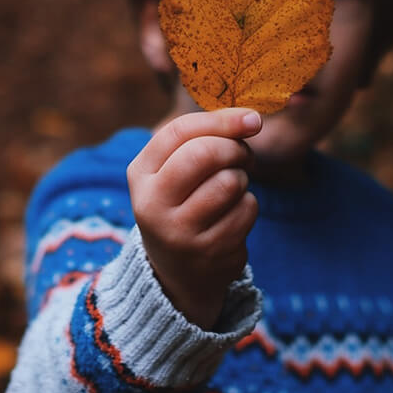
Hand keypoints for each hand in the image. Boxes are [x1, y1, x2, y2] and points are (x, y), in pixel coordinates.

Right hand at [127, 108, 261, 329]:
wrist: (178, 273)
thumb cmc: (182, 204)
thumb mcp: (173, 171)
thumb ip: (203, 139)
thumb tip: (251, 119)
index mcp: (140, 175)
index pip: (179, 132)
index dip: (221, 120)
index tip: (252, 119)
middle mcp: (153, 204)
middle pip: (204, 154)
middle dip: (234, 148)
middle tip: (243, 156)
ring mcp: (180, 232)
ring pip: (230, 182)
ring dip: (242, 179)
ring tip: (232, 188)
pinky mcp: (209, 252)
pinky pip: (246, 210)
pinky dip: (248, 206)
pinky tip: (233, 216)